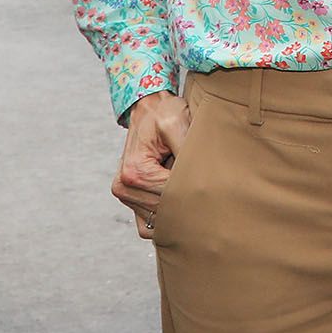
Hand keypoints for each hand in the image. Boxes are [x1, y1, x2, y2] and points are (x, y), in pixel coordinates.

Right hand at [114, 90, 189, 239]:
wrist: (149, 108)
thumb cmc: (164, 113)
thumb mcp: (178, 123)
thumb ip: (186, 150)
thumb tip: (200, 176)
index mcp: (134, 172)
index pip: (171, 196)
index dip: (191, 187)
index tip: (206, 175)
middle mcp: (124, 187)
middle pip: (165, 211)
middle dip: (184, 197)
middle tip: (197, 177)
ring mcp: (126, 196)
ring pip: (160, 221)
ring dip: (176, 205)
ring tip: (181, 179)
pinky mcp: (132, 200)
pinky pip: (151, 224)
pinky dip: (166, 216)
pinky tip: (177, 196)